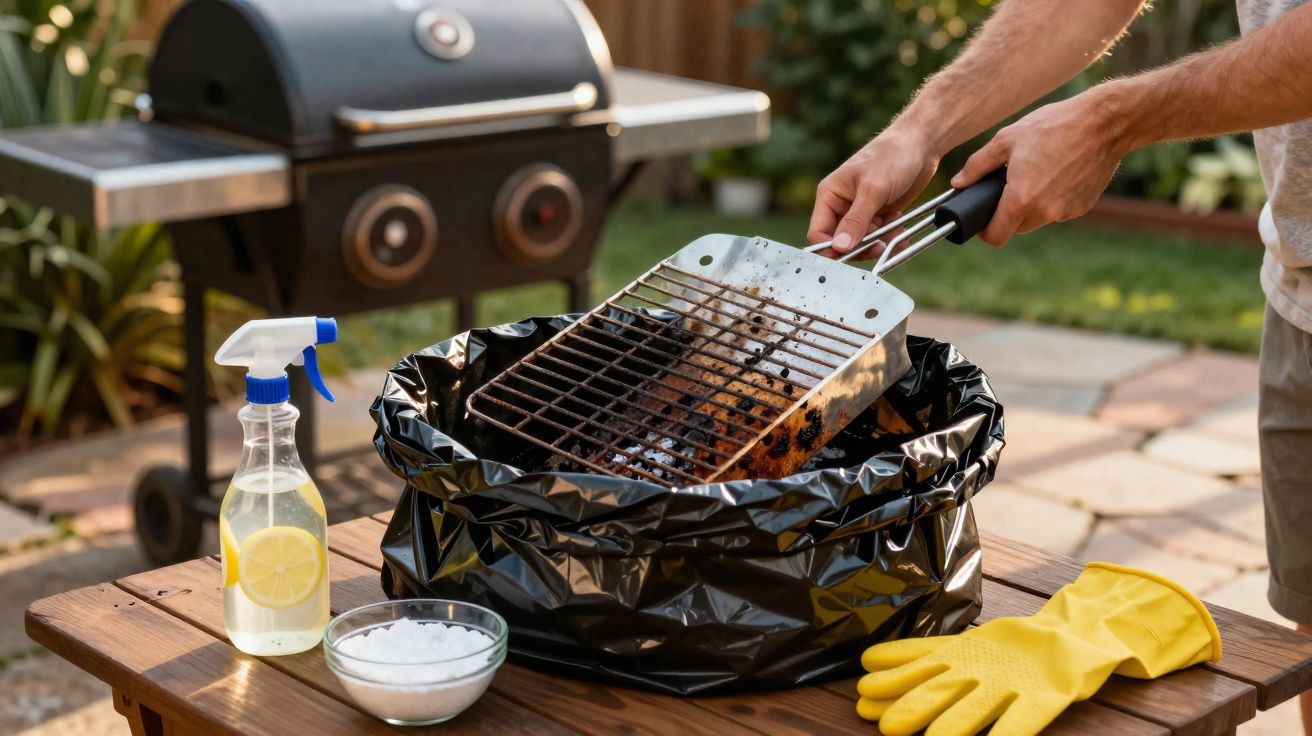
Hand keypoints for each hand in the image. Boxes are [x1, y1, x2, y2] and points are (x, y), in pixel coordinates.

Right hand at [808, 128, 939, 259]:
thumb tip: (840, 247)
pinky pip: (879, 235)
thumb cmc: (892, 156)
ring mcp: (861, 210)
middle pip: (841, 241)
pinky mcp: (879, 213)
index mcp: (830, 195)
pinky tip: (902, 237)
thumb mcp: (873, 189)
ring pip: (862, 241)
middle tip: (879, 248)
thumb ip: (856, 220)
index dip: (831, 248)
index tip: (850, 255)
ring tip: (895, 240)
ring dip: (878, 244)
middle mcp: (841, 204)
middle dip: (859, 248)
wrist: (921, 144)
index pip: (818, 232)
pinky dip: (890, 239)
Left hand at [951, 89, 1131, 245]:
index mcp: (1021, 198)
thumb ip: (977, 165)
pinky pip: (1059, 211)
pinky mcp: (1082, 207)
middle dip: (1009, 213)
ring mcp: (1066, 212)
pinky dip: (1054, 199)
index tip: (983, 220)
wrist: (1105, 123)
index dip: (985, 231)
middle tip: (1011, 185)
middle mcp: (1045, 212)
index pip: (996, 236)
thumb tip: (958, 183)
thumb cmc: (1053, 126)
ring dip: (1032, 205)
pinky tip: (1058, 174)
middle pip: (1016, 227)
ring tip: (1036, 174)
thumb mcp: (1007, 139)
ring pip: (1038, 219)